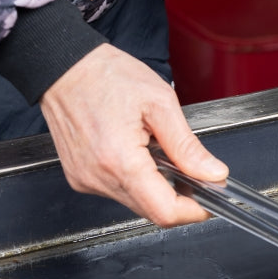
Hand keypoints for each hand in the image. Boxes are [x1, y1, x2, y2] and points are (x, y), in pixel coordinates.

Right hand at [40, 44, 227, 225]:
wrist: (64, 67)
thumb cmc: (105, 76)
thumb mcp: (160, 104)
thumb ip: (187, 146)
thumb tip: (213, 173)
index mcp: (119, 160)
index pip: (164, 211)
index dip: (194, 211)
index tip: (210, 201)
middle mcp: (98, 177)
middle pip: (151, 211)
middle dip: (179, 198)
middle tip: (193, 171)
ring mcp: (86, 180)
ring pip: (136, 202)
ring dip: (157, 187)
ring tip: (158, 152)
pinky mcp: (80, 177)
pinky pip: (118, 191)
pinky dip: (137, 180)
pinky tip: (138, 154)